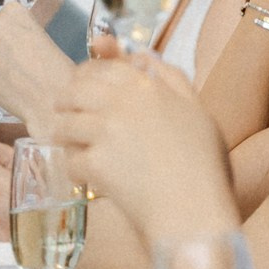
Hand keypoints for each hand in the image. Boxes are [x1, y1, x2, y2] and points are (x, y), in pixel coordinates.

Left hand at [0, 4, 75, 134]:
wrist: (54, 99)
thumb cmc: (56, 70)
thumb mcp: (44, 36)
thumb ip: (22, 29)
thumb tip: (11, 36)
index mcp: (13, 11)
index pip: (7, 14)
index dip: (17, 31)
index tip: (26, 42)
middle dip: (4, 44)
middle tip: (22, 61)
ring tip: (17, 75)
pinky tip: (9, 84)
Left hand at [51, 54, 238, 242]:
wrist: (194, 211)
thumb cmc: (204, 166)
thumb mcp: (197, 111)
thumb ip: (172, 80)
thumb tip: (143, 57)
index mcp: (149, 86)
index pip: (104, 68)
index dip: (87, 76)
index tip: (83, 87)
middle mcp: (124, 102)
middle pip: (76, 91)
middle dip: (66, 103)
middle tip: (65, 116)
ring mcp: (107, 130)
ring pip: (65, 124)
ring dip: (64, 136)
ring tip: (71, 148)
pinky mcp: (95, 161)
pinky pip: (70, 160)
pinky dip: (75, 171)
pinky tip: (85, 180)